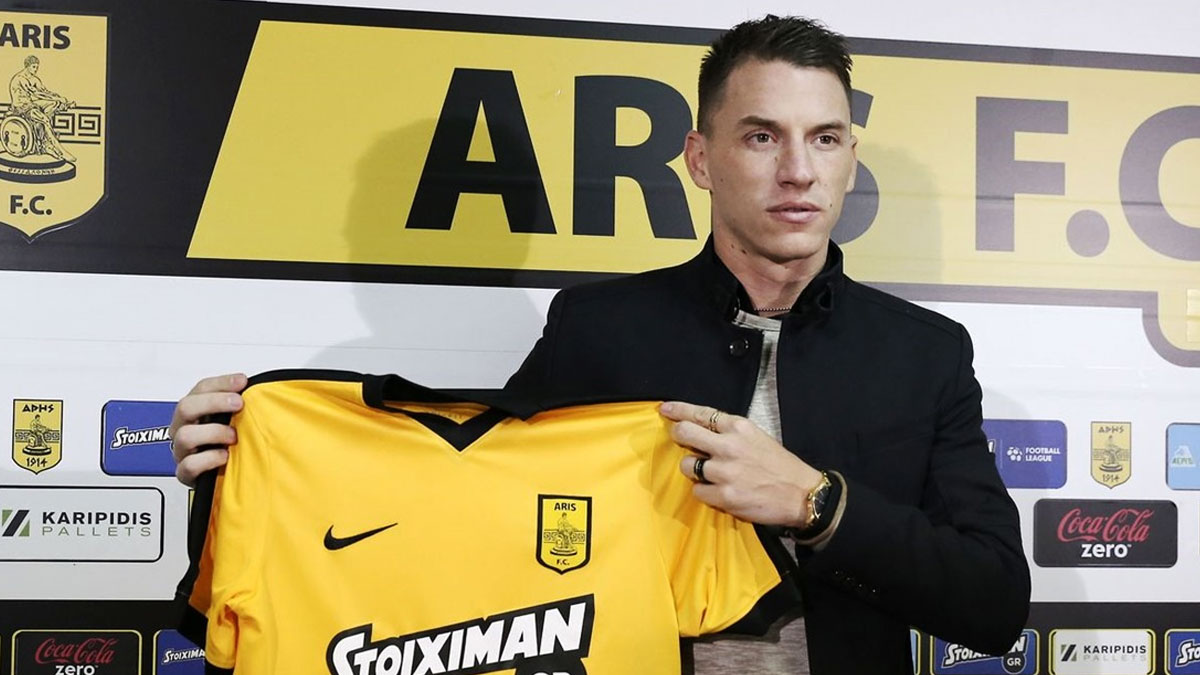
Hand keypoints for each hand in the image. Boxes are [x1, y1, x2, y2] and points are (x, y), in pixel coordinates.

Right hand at [168, 373, 246, 485]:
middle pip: (186, 407)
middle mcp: (184, 428)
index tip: (242, 382)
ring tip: (233, 436)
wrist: (221, 477)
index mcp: (194, 411)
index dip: (221, 383)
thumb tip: (260, 390)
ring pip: (185, 435)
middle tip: (238, 404)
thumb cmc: (226, 445)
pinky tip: (224, 456)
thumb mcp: (233, 420)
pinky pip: (189, 465)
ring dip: (213, 432)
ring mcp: (182, 451)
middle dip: (214, 402)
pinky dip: (208, 459)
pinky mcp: (186, 473)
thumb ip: (239, 406)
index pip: (201, 389)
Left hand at [660, 401, 822, 527]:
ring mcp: (725, 472)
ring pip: (687, 465)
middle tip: (683, 442)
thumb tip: (700, 433)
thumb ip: (730, 433)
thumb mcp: (757, 437)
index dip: (678, 410)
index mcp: (739, 427)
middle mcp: (729, 446)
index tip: (665, 409)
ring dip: (694, 470)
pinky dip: (704, 493)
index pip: (701, 413)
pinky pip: (697, 491)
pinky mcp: (724, 496)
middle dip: (678, 436)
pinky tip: (719, 492)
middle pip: (684, 433)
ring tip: (711, 475)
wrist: (802, 494)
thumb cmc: (780, 465)